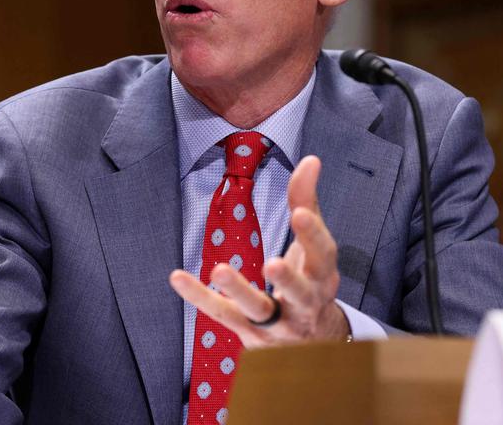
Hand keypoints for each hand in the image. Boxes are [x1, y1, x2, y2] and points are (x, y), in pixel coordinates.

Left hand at [169, 155, 348, 346]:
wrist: (314, 343)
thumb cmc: (312, 280)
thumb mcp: (314, 244)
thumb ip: (308, 200)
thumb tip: (311, 158)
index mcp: (324, 275)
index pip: (323, 256)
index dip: (313, 235)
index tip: (301, 213)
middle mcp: (306, 303)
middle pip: (300, 292)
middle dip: (288, 279)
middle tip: (272, 263)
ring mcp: (279, 324)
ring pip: (260, 310)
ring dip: (241, 292)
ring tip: (220, 271)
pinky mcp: (250, 335)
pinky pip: (223, 315)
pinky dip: (200, 298)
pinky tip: (178, 278)